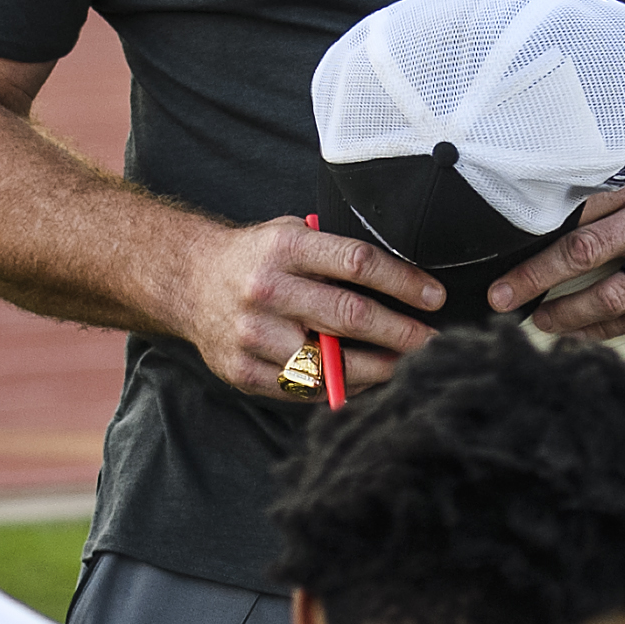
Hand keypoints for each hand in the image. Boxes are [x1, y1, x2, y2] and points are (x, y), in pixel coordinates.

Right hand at [188, 212, 446, 397]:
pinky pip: (306, 388)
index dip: (404, 282)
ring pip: (331, 363)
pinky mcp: (244, 371)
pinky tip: (366, 380)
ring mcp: (253, 334)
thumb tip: (406, 277)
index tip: (435, 298)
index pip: (357, 263)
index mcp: (285, 247)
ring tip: (408, 366)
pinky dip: (342, 388)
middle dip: (403, 333)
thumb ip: (336, 253)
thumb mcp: (292, 234)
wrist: (188, 282)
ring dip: (379, 369)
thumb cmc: (257, 258)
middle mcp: (267, 290)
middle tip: (435, 342)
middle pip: (350, 316)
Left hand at [482, 139, 624, 343]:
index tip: (501, 254)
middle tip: (502, 297)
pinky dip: (607, 330)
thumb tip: (543, 205)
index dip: (533, 236)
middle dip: (535, 279)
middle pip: (583, 253)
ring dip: (568, 315)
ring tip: (539, 322)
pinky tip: (582, 333)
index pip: (575, 210)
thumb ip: (606, 183)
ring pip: (612, 296)